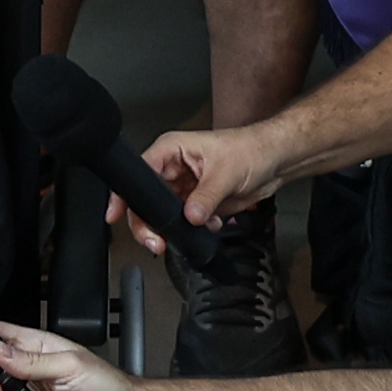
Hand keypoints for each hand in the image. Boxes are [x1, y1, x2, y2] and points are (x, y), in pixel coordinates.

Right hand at [136, 123, 287, 238]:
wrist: (275, 162)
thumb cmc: (250, 150)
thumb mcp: (226, 172)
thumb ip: (206, 197)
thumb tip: (190, 216)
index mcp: (171, 150)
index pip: (139, 172)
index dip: (126, 195)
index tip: (116, 214)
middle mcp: (172, 169)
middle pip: (145, 200)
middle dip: (148, 222)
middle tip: (154, 241)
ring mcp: (183, 187)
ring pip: (162, 215)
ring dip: (173, 229)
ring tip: (185, 235)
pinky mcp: (195, 203)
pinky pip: (183, 223)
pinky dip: (193, 230)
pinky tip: (210, 225)